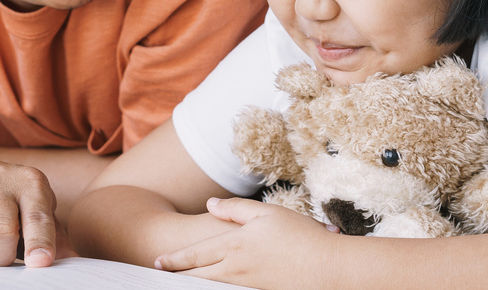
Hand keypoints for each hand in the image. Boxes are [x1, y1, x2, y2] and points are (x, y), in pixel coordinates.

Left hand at [154, 197, 336, 287]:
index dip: (174, 259)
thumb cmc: (301, 237)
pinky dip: (216, 289)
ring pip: (210, 286)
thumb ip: (235, 209)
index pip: (194, 255)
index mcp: (234, 245)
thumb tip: (210, 205)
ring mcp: (247, 285)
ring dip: (193, 284)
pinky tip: (212, 286)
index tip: (157, 262)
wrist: (330, 268)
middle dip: (176, 276)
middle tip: (160, 275)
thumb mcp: (267, 213)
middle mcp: (235, 269)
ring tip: (180, 282)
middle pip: (196, 276)